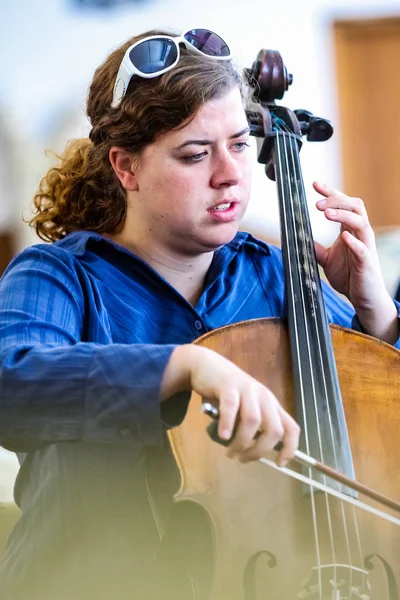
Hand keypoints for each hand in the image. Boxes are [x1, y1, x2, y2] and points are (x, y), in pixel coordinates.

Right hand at [162, 344, 299, 466]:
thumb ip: (251, 428)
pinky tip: (222, 436)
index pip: (291, 428)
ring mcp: (247, 389)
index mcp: (271, 405)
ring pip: (253, 421)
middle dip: (260, 451)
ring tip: (230, 451)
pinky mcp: (228, 385)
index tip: (279, 464)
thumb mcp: (244, 410)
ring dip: (242, 442)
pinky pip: (231, 406)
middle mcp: (264, 397)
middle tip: (243, 459)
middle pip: (274, 429)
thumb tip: (252, 453)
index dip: (290, 448)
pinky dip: (228, 424)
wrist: (206, 366)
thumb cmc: (226, 393)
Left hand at [313, 181, 397, 341]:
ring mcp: (366, 247)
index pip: (343, 204)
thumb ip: (315, 247)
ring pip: (360, 222)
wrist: (365, 298)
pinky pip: (363, 248)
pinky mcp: (367, 263)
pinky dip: (354, 241)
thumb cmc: (350, 276)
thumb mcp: (326, 259)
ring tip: (325, 213)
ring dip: (342, 215)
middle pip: (354, 206)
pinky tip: (343, 236)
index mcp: (351, 230)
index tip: (314, 184)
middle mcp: (360, 234)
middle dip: (336, 199)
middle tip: (316, 203)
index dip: (330, 192)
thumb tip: (297, 237)